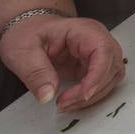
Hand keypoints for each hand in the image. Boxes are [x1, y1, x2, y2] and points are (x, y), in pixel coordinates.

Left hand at [0, 15, 125, 113]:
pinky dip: (90, 96)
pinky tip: (72, 100)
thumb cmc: (27, 34)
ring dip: (92, 96)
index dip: (97, 76)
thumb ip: (35, 73)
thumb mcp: (22, 51)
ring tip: (65, 103)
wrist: (28, 30)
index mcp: (84, 31)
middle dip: (92, 90)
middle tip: (64, 103)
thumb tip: (48, 95)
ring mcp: (97, 53)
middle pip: (112, 67)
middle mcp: (97, 40)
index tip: (81, 94)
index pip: (103, 52)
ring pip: (111, 78)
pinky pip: (102, 83)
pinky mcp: (93, 66)